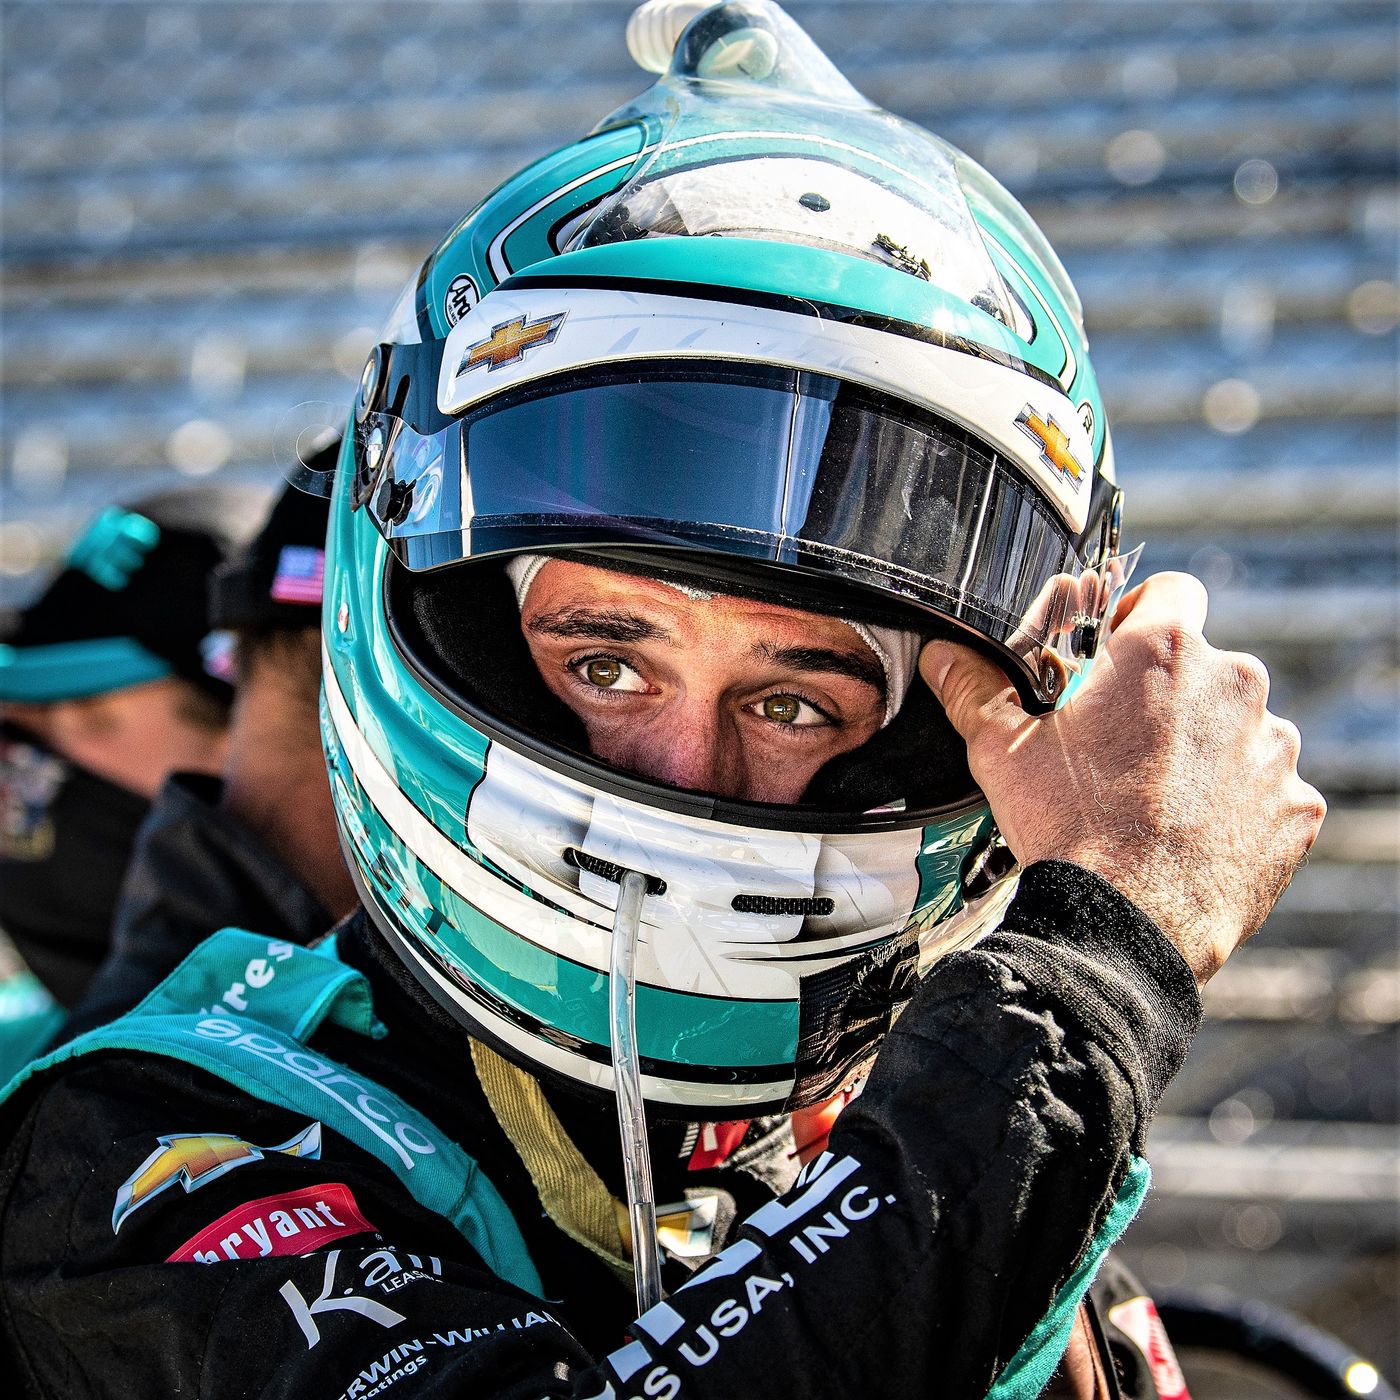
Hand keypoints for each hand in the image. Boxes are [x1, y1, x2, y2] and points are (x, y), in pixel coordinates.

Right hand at [920, 572, 1325, 984]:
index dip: (1139, 616)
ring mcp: (1273, 748)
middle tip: (1120, 742)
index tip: (1116, 653)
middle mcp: (1234, 685)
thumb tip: (943, 656)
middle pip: (1204, 667)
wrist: (1127, 925)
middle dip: (1168, 696)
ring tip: (1154, 797)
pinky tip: (1191, 834)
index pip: (1170, 591)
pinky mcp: (1295, 806)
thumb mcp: (1002, 751)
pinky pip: (1267, 789)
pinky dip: (1237, 804)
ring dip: (1205, 749)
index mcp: (1163, 653)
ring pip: (1238, 728)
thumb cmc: (1068, 828)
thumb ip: (975, 689)